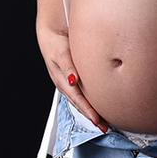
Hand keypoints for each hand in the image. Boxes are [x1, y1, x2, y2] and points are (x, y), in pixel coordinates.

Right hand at [35, 0, 109, 131]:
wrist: (51, 31)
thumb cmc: (56, 40)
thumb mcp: (61, 52)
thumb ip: (68, 66)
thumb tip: (74, 80)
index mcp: (62, 79)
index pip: (77, 99)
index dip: (88, 110)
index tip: (98, 121)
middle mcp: (66, 83)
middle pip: (80, 103)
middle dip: (92, 115)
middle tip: (105, 127)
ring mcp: (69, 81)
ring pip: (81, 99)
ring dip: (92, 110)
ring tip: (104, 120)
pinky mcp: (74, 76)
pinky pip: (82, 92)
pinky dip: (90, 100)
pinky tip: (98, 104)